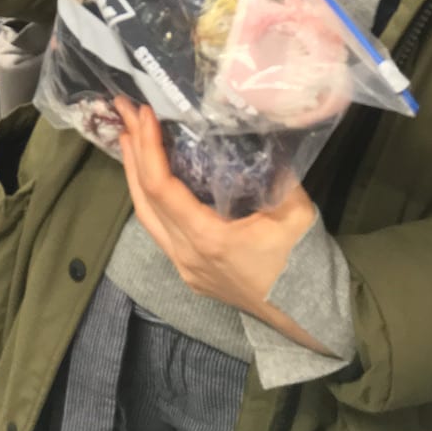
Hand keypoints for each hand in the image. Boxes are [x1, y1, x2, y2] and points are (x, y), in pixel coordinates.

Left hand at [115, 98, 328, 349]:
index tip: (144, 115)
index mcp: (208, 238)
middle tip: (125, 113)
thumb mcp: (295, 212)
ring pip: (146, 217)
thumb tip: (257, 134)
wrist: (306, 316)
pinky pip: (159, 230)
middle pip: (144, 199)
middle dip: (133, 152)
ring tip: (128, 138)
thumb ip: (275, 173)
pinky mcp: (190, 272)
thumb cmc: (301, 263)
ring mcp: (185, 267)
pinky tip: (151, 178)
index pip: (161, 188)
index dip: (148, 148)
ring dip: (135, 175)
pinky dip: (150, 198)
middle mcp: (187, 254)